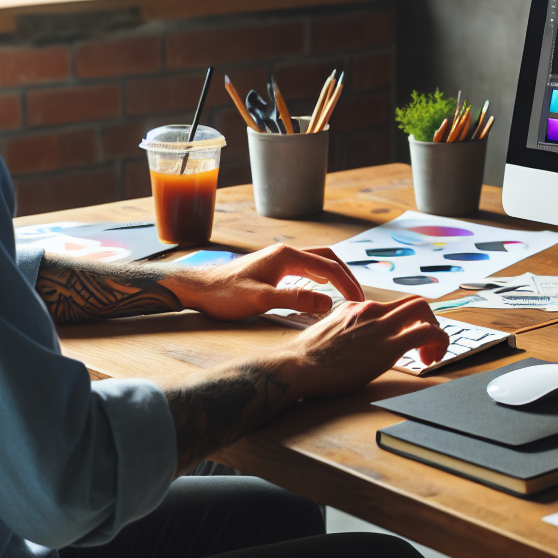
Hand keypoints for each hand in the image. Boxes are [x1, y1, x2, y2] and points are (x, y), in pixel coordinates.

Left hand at [159, 244, 364, 321]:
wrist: (198, 289)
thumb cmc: (224, 294)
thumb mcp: (261, 300)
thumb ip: (295, 300)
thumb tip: (328, 303)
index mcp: (287, 256)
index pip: (329, 267)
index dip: (347, 285)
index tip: (359, 304)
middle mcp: (286, 253)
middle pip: (328, 258)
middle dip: (347, 276)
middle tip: (359, 297)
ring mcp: (279, 260)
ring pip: (317, 263)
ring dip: (335, 276)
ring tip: (347, 295)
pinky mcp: (273, 269)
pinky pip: (306, 269)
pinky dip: (321, 279)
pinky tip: (322, 293)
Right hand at [271, 297, 450, 398]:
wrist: (297, 366)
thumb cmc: (305, 359)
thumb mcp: (327, 334)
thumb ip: (345, 332)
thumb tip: (353, 344)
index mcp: (356, 307)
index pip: (391, 307)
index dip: (404, 324)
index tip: (405, 343)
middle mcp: (371, 309)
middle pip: (413, 303)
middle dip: (427, 322)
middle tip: (426, 347)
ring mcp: (380, 325)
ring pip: (424, 311)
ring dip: (436, 332)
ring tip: (432, 355)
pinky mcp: (388, 345)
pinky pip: (427, 332)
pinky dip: (439, 342)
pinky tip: (432, 360)